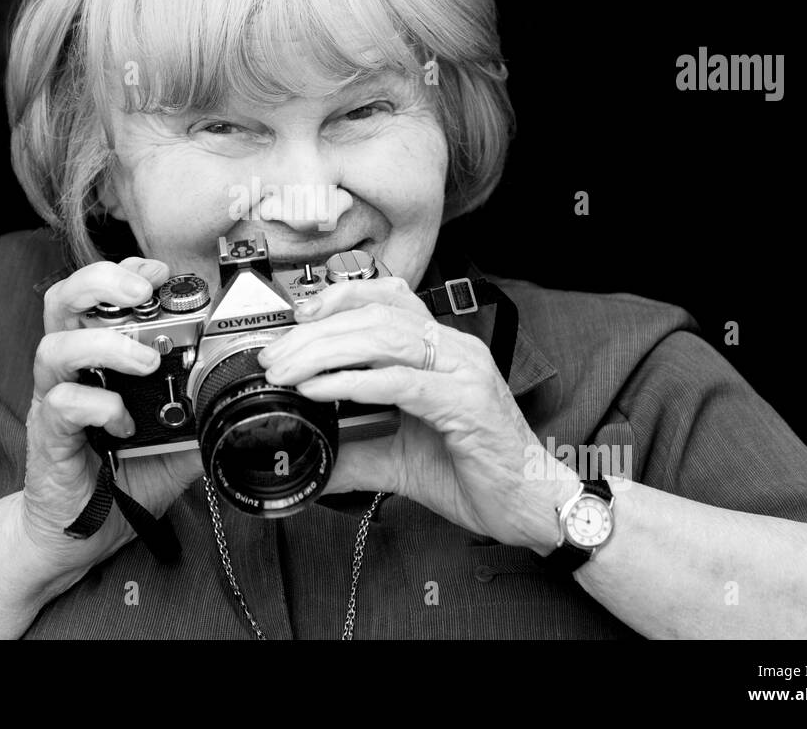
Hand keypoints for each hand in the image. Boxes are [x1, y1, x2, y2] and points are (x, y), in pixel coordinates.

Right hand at [20, 257, 203, 583]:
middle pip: (63, 300)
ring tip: (145, 361)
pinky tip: (123, 423)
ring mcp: (55, 399)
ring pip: (56, 346)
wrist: (86, 531)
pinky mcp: (48, 434)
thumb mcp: (177, 439)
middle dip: (102, 282)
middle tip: (142, 291)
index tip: (159, 271)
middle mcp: (72, 369)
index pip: (99, 294)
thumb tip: (242, 391)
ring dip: (106, 344)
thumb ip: (201, 411)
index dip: (124, 271)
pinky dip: (99, 406)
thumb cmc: (124, 474)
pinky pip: (64, 405)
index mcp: (98, 356)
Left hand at [256, 276, 578, 551]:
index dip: (339, 299)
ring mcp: (462, 372)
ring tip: (287, 370)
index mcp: (441, 351)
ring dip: (325, 352)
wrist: (531, 506)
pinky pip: (400, 382)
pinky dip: (353, 382)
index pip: (387, 299)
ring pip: (383, 338)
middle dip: (316, 332)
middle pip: (374, 316)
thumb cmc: (478, 472)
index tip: (296, 317)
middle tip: (275, 356)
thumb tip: (311, 458)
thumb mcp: (401, 458)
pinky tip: (321, 390)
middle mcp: (453, 350)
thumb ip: (357, 451)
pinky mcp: (464, 403)